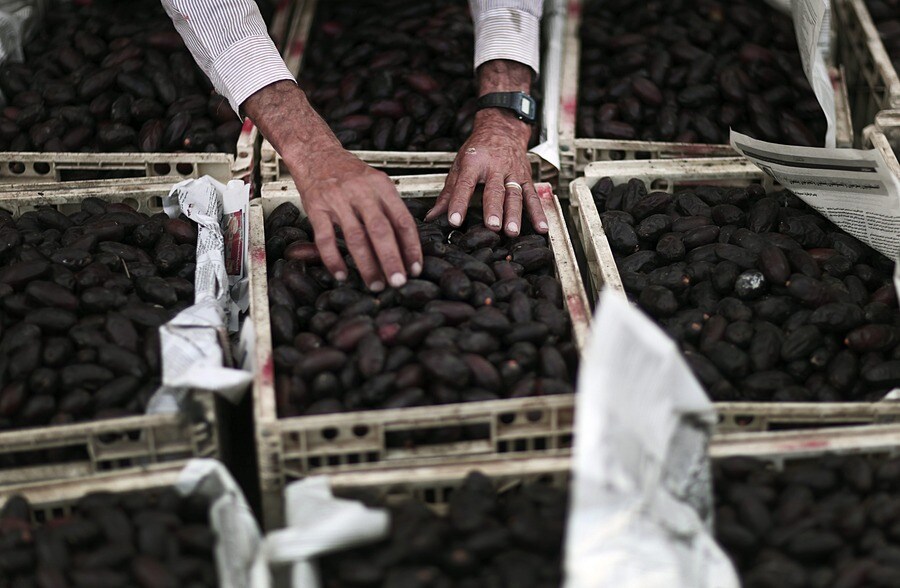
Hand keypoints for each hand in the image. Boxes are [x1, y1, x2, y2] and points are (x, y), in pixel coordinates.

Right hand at [287, 147, 421, 290]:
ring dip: (367, 264)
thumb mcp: (376, 183)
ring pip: (355, 237)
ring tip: (375, 284)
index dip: (411, 246)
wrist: (316, 152)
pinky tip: (342, 274)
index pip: (402, 220)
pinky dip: (333, 259)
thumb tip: (407, 246)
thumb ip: (390, 210)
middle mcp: (361, 192)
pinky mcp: (316, 208)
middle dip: (392, 259)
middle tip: (399, 282)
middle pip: (381, 230)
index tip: (415, 268)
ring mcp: (337, 200)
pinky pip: (324, 238)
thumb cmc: (350, 173)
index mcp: (381, 186)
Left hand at [426, 108, 546, 236]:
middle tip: (492, 226)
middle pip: (494, 190)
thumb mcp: (459, 166)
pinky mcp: (527, 178)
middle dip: (493, 209)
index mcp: (474, 162)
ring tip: (512, 231)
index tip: (454, 221)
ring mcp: (513, 173)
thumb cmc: (478, 149)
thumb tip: (431, 217)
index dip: (459, 203)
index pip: (464, 184)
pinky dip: (538, 213)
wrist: (503, 127)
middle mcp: (495, 167)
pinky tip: (541, 228)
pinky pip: (533, 196)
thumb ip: (448, 194)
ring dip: (515, 214)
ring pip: (515, 195)